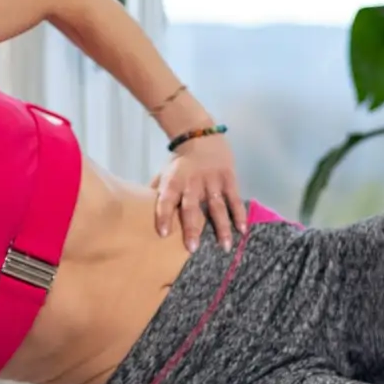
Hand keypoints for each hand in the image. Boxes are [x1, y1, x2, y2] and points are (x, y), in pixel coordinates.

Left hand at [151, 133, 246, 250]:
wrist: (200, 135)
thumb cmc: (180, 161)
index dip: (163, 215)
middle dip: (192, 228)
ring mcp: (213, 180)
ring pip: (217, 206)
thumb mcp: (165, 173)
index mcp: (174, 180)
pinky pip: (234, 199)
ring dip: (221, 227)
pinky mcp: (229, 178)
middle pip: (191, 207)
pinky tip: (242, 229)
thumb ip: (157, 192)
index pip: (166, 199)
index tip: (163, 234)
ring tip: (225, 246)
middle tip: (192, 248)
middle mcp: (193, 182)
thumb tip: (141, 213)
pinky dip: (239, 214)